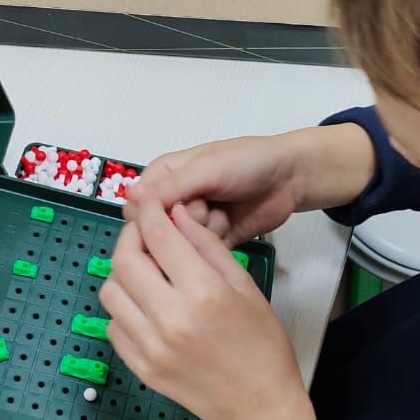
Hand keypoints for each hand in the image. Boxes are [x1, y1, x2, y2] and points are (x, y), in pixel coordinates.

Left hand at [102, 201, 323, 419]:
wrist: (256, 406)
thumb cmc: (261, 347)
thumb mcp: (245, 287)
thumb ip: (208, 247)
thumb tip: (179, 215)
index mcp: (203, 293)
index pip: (158, 236)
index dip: (150, 211)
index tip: (150, 203)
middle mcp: (171, 318)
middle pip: (124, 260)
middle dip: (130, 238)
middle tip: (143, 236)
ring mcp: (151, 345)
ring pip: (110, 291)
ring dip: (123, 274)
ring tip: (145, 273)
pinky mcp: (140, 366)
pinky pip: (112, 325)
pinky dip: (123, 309)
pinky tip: (146, 307)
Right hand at [125, 124, 375, 245]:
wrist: (292, 178)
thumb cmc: (247, 162)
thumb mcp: (207, 169)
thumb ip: (169, 186)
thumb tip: (128, 199)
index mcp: (164, 176)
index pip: (137, 206)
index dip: (151, 215)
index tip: (176, 209)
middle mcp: (174, 201)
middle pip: (156, 230)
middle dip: (183, 224)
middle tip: (209, 208)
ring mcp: (194, 224)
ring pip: (179, 245)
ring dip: (202, 234)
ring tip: (224, 215)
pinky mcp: (212, 242)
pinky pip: (199, 256)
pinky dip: (213, 248)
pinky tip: (229, 229)